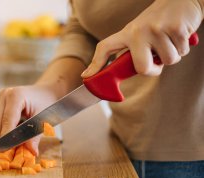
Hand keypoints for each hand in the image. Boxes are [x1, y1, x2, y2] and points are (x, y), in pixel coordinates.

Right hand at [0, 85, 58, 154]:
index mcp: (16, 95)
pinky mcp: (0, 103)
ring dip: (0, 135)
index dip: (6, 136)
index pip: (8, 119)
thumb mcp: (44, 119)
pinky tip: (7, 140)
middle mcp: (5, 95)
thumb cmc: (48, 103)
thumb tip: (31, 151)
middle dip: (0, 138)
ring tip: (4, 149)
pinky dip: (3, 130)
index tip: (6, 150)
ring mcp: (1, 98)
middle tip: (2, 154)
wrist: (47, 92)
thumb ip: (35, 136)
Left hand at [81, 0, 202, 77]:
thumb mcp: (139, 33)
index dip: (95, 64)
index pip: (105, 47)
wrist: (180, 0)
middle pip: (142, 68)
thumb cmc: (158, 22)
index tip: (86, 76)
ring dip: (173, 55)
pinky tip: (179, 35)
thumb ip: (131, 51)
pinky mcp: (175, 28)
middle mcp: (138, 31)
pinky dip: (183, 47)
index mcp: (127, 33)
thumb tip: (119, 72)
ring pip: (168, 61)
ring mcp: (156, 30)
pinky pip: (182, 52)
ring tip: (169, 41)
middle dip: (153, 70)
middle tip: (157, 61)